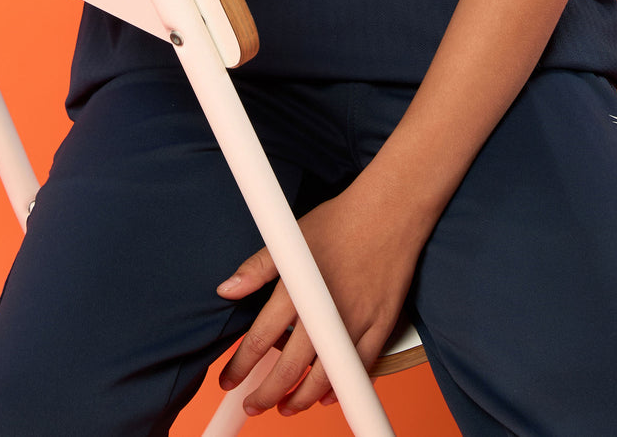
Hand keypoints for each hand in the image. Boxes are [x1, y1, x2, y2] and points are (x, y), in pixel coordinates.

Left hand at [216, 182, 424, 416]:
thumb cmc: (340, 221)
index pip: (260, 340)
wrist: (390, 210)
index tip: (227, 381)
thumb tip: (227, 289)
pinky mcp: (381, 325)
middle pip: (288, 369)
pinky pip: (360, 370)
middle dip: (265, 394)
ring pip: (324, 378)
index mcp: (298, 289)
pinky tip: (327, 396)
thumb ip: (257, 267)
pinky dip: (342, 388)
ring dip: (301, 400)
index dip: (240, 366)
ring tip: (286, 406)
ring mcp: (355, 322)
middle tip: (252, 404)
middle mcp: (325, 311)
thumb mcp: (291, 236)